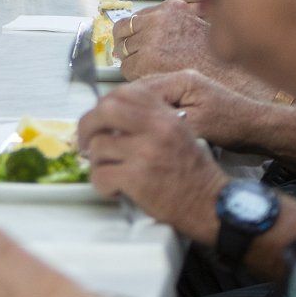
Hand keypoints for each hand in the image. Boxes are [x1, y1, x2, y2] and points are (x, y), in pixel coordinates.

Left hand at [76, 73, 229, 238]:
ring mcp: (145, 152)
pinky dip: (101, 184)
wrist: (210, 203)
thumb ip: (148, 120)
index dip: (102, 105)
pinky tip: (114, 188)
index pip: (123, 93)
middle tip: (85, 143)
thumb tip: (108, 118)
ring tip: (108, 171)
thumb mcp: (177, 132)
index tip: (97, 121)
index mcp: (164, 115)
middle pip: (104, 111)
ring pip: (98, 146)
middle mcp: (155, 128)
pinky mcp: (136, 178)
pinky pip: (100, 175)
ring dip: (96, 162)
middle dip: (86, 127)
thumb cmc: (191, 171)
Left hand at [114, 0, 221, 81]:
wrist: (225, 78)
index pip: (137, 16)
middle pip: (123, 29)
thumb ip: (171, 24)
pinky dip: (133, 74)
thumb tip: (144, 28)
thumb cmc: (214, 57)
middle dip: (125, 43)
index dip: (134, 31)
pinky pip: (126, 67)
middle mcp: (159, 20)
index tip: (133, 39)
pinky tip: (150, 76)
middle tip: (129, 54)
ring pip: (122, 50)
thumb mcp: (194, 25)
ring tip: (146, 68)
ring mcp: (151, 40)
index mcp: (171, 8)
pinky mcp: (146, 61)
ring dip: (130, 60)